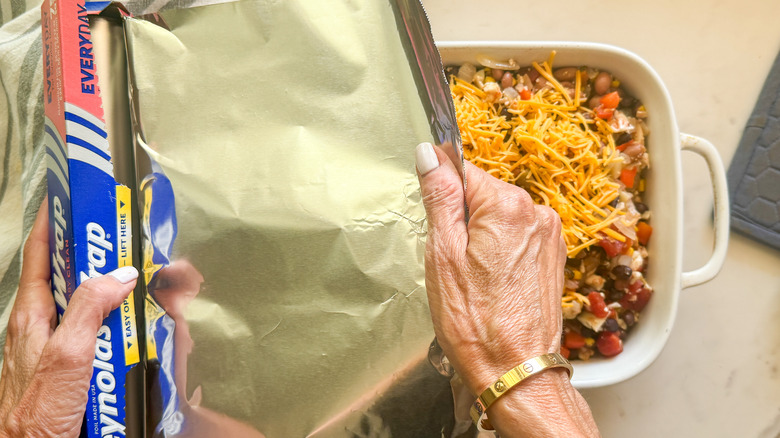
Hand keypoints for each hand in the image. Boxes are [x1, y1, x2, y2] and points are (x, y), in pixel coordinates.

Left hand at [0, 201, 137, 436]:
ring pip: (92, 307)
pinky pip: (101, 335)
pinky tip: (140, 334)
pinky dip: (125, 327)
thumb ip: (91, 310)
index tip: (68, 198)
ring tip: (150, 293)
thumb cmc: (35, 416)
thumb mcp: (67, 356)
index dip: (53, 224)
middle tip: (131, 247)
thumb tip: (120, 274)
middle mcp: (43, 327)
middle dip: (105, 260)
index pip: (41, 255)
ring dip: (122, 297)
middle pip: (74, 279)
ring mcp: (58, 348)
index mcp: (32, 316)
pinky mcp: (73, 367)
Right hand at [416, 143, 598, 436]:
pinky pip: (517, 239)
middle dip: (463, 220)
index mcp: (508, 205)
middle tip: (451, 262)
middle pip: (484, 196)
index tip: (434, 218)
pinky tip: (491, 283)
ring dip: (481, 238)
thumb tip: (430, 155)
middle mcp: (537, 214)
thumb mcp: (443, 253)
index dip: (442, 193)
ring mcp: (549, 237)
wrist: (517, 371)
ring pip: (500, 219)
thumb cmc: (475, 321)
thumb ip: (440, 197)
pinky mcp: (553, 259)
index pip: (464, 172)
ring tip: (473, 279)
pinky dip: (500, 253)